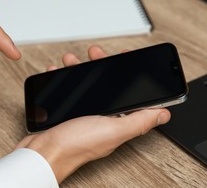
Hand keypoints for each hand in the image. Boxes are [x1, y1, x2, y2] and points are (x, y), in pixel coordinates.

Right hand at [15, 45, 170, 182]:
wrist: (43, 154)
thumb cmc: (75, 145)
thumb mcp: (113, 130)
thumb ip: (139, 121)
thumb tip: (164, 114)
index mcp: (117, 121)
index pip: (130, 94)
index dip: (131, 75)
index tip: (127, 58)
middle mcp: (102, 117)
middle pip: (107, 85)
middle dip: (102, 65)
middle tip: (95, 53)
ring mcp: (84, 114)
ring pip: (86, 85)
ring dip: (80, 68)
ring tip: (71, 59)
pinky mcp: (68, 113)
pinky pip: (68, 91)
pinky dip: (63, 79)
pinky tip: (58, 72)